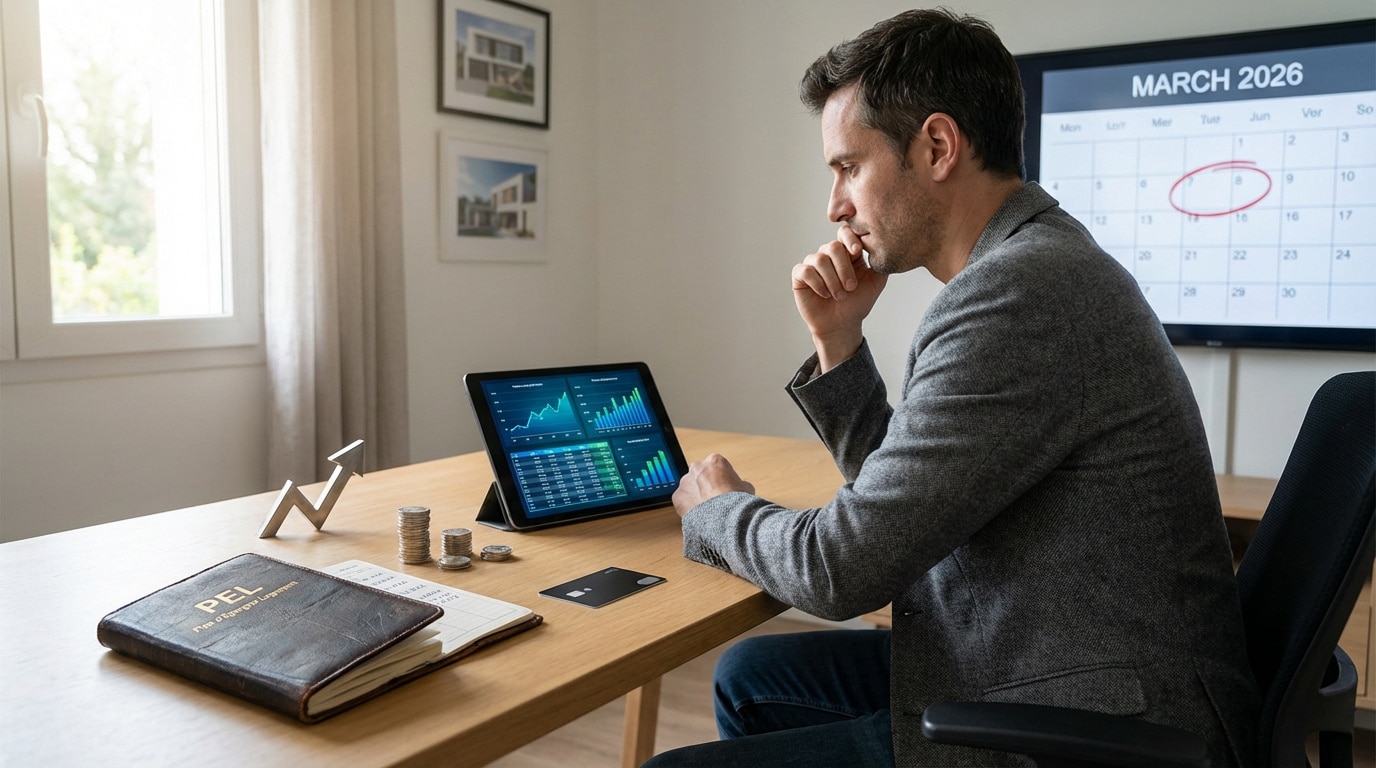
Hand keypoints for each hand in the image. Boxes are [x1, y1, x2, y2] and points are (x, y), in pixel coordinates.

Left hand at [673, 454, 754, 516]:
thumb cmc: (736, 502)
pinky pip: (681, 501)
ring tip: (706, 511)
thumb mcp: (746, 488)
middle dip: (705, 485)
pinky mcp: (677, 496)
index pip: (715, 467)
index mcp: (715, 461)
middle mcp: (697, 467)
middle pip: (700, 475)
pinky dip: (687, 507)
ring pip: (689, 488)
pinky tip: (698, 515)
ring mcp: (685, 481)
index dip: (720, 479)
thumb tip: (740, 487)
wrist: (725, 518)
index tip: (723, 489)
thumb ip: (739, 483)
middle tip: (714, 500)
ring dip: (696, 496)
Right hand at [792, 224, 887, 370]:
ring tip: (839, 295)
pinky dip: (817, 284)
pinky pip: (805, 271)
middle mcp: (828, 254)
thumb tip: (883, 246)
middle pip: (833, 246)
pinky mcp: (800, 276)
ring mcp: (813, 264)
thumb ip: (881, 263)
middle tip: (851, 287)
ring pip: (819, 259)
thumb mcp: (876, 282)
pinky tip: (824, 294)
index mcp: (847, 252)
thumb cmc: (857, 303)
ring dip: (832, 280)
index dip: (850, 238)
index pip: (845, 232)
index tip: (856, 251)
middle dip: (844, 269)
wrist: (842, 325)